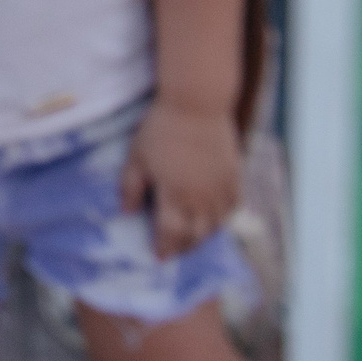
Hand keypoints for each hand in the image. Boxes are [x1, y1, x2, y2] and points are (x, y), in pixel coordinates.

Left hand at [119, 98, 240, 258]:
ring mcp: (221, 189)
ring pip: (216, 226)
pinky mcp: (234, 177)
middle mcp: (201, 199)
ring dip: (203, 237)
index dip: (164, 248)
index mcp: (175, 196)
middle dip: (183, 247)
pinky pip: (232, 208)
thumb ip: (130, 187)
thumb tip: (126, 213)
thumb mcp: (137, 157)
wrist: (198, 104)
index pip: (171, 234)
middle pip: (195, 235)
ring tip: (192, 239)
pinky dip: (222, 219)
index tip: (158, 256)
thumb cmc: (162, 129)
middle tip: (174, 251)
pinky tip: (214, 219)